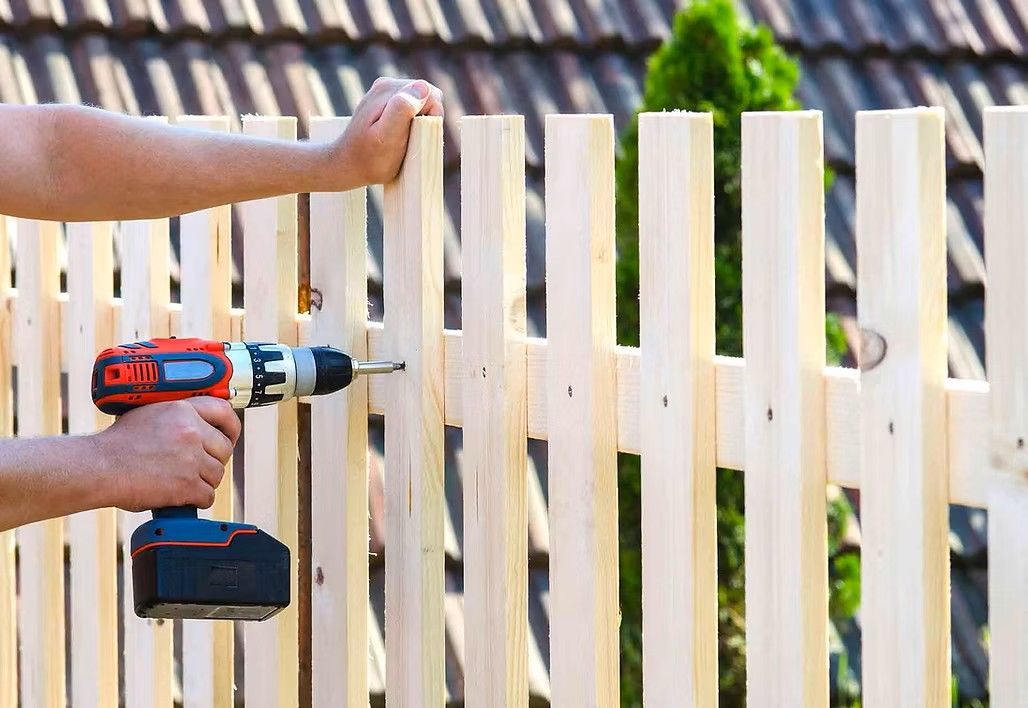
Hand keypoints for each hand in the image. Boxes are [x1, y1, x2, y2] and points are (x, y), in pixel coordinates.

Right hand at [91, 398, 240, 511]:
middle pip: (224, 449)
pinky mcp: (187, 484)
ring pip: (217, 474)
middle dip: (213, 460)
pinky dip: (196, 499)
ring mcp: (191, 459)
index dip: (231, 427)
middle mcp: (191, 432)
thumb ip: (178, 417)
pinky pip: (207, 495)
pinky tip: (181, 496)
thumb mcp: (150, 414)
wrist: (98, 467)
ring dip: (203, 481)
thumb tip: (199, 424)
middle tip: (197, 466)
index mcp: (183, 410)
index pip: (224, 413)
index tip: (229, 436)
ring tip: (182, 481)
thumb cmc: (117, 444)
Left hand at [324, 77, 442, 188]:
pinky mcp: (385, 101)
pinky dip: (412, 123)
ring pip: (421, 102)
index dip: (432, 117)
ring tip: (404, 141)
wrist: (346, 165)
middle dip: (426, 119)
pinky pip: (411, 107)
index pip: (431, 95)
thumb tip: (422, 87)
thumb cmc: (369, 158)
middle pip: (427, 96)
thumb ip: (403, 109)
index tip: (418, 137)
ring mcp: (385, 91)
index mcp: (390, 89)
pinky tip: (400, 137)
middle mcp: (388, 84)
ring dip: (419, 122)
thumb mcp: (387, 137)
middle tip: (411, 141)